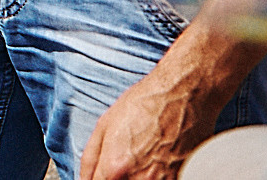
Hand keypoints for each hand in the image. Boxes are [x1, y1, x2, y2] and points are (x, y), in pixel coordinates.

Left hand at [79, 66, 217, 179]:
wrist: (182, 96)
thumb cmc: (144, 104)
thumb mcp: (103, 125)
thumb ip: (90, 159)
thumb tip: (84, 178)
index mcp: (115, 167)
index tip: (103, 174)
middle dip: (116, 178)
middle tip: (123, 162)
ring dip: (136, 178)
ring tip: (141, 158)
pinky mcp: (182, 178)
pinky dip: (155, 176)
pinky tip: (155, 161)